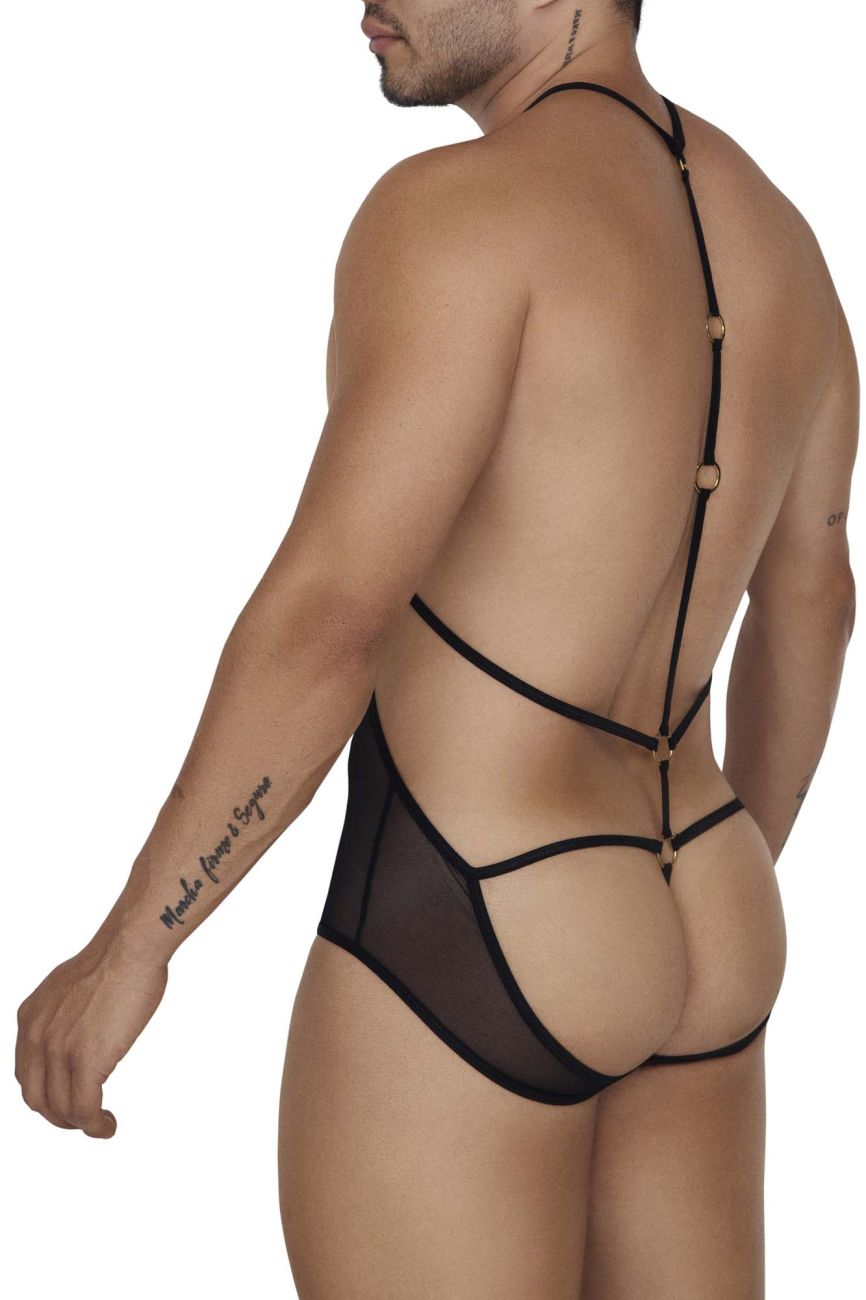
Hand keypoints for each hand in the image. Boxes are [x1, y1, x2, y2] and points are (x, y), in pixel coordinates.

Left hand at [15, 932, 168, 1137]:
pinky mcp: (86, 1060)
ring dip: (80, 1125)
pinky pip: (84, 1109)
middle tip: (81, 1119)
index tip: (68, 1099)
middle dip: (58, 1116)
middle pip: (36, 1098)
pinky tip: (107, 1125)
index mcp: (30, 1017)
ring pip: (61, 1109)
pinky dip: (95, 1126)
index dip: (46, 1094)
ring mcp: (59, 1050)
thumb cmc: (116, 958)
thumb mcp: (69, 986)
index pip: (27, 1073)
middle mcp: (36, 1036)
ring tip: (100, 1125)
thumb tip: (78, 1029)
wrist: (130, 947)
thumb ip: (62, 1012)